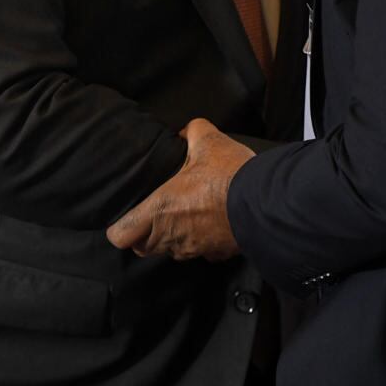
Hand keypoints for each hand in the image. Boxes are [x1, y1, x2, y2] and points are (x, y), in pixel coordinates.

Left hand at [105, 119, 254, 261]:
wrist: (265, 201)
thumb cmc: (231, 174)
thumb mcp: (208, 140)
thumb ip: (191, 131)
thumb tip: (185, 130)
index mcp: (160, 209)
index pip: (121, 235)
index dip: (120, 227)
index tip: (128, 217)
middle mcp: (172, 235)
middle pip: (144, 247)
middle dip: (147, 234)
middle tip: (158, 214)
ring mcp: (194, 248)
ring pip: (172, 251)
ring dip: (175, 238)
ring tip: (187, 216)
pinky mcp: (215, 254)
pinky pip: (201, 253)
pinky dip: (202, 242)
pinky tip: (212, 224)